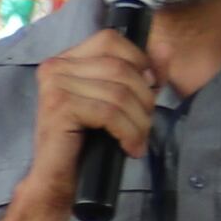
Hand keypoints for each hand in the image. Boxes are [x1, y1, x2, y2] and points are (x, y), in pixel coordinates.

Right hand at [33, 34, 155, 180]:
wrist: (55, 180)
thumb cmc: (85, 143)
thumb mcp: (117, 102)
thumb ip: (141, 73)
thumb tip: (165, 47)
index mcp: (65, 59)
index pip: (110, 40)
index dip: (138, 60)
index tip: (151, 87)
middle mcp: (55, 67)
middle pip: (119, 67)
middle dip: (143, 97)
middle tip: (146, 123)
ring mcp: (55, 86)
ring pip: (118, 92)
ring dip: (138, 120)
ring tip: (139, 139)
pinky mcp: (60, 107)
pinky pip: (109, 113)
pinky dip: (128, 132)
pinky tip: (130, 147)